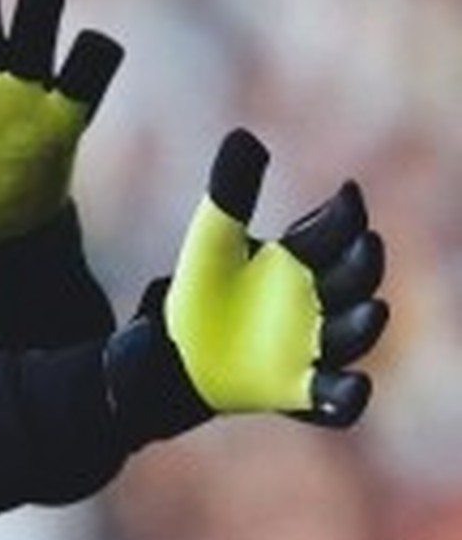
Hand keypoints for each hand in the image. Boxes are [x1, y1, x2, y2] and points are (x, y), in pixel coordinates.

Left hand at [106, 129, 388, 437]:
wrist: (168, 359)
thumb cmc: (200, 295)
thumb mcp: (212, 244)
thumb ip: (230, 194)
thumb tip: (245, 138)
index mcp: (300, 260)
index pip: (334, 232)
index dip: (344, 216)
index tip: (347, 195)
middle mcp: (316, 302)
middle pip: (353, 280)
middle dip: (362, 265)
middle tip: (365, 246)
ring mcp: (311, 348)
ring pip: (351, 336)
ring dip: (365, 324)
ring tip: (372, 310)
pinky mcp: (297, 392)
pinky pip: (335, 401)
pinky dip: (346, 397)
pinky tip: (348, 390)